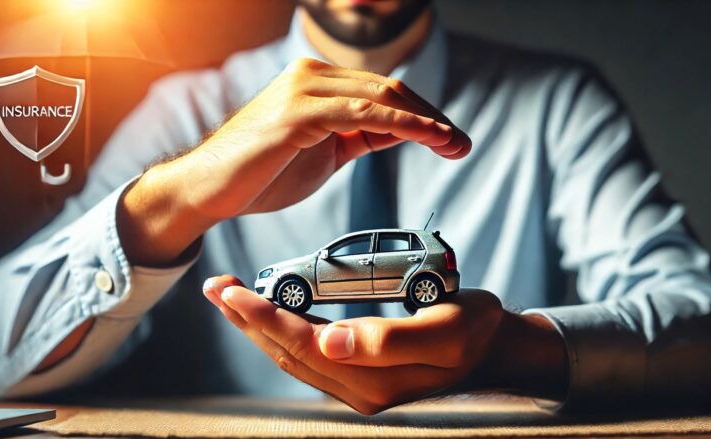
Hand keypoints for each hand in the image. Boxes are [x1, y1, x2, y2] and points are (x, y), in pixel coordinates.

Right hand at [118, 59, 470, 265]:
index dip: (422, 114)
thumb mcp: (325, 153)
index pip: (383, 93)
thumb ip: (359, 136)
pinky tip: (428, 136)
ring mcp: (303, 91)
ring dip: (426, 121)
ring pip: (382, 97)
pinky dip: (402, 124)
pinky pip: (362, 114)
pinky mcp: (297, 111)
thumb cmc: (261, 174)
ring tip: (453, 144)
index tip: (449, 140)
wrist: (210, 190)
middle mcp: (311, 78)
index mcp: (317, 85)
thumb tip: (401, 131)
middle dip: (432, 117)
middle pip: (389, 90)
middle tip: (460, 144)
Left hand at [202, 275, 567, 414]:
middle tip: (217, 287)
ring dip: (259, 327)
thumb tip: (331, 342)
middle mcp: (359, 389)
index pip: (304, 346)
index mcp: (375, 378)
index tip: (234, 292)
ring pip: (293, 356)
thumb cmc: (473, 332)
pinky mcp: (359, 376)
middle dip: (249, 320)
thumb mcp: (444, 331)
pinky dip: (282, 333)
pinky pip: (308, 356)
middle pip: (289, 353)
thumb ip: (390, 341)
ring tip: (231, 298)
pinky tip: (269, 315)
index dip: (266, 319)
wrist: (493, 351)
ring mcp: (358, 386)